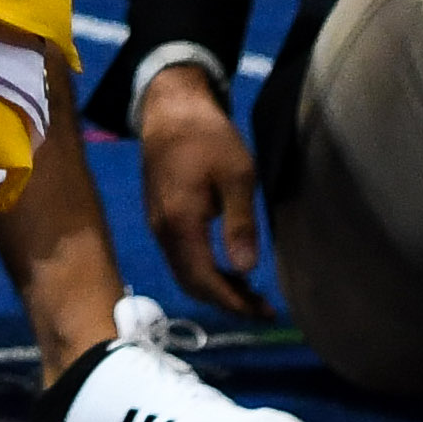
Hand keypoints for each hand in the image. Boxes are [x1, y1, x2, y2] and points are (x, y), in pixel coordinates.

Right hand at [135, 65, 268, 317]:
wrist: (170, 108)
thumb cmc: (208, 136)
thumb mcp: (237, 174)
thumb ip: (240, 223)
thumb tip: (248, 269)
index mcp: (180, 224)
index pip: (205, 281)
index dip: (234, 302)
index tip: (264, 312)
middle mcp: (163, 232)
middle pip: (192, 284)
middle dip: (227, 302)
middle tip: (262, 307)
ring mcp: (158, 226)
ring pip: (185, 273)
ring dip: (216, 288)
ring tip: (250, 292)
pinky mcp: (160, 218)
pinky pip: (181, 258)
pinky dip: (204, 271)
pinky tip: (228, 267)